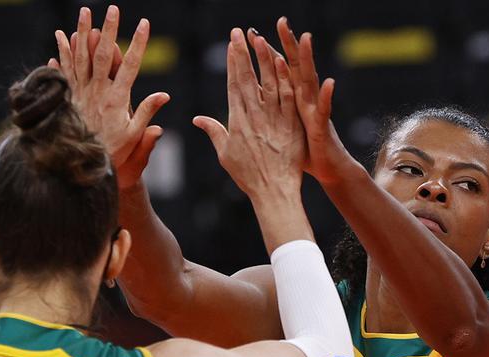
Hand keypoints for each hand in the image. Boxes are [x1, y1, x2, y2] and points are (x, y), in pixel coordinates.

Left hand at [50, 6, 169, 188]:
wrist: (82, 168)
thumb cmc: (115, 154)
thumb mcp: (135, 137)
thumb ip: (148, 114)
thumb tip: (165, 96)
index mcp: (117, 100)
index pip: (131, 66)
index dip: (138, 44)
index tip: (144, 25)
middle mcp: (97, 93)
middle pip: (103, 55)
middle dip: (109, 30)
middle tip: (113, 9)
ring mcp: (81, 93)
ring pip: (81, 57)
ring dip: (83, 33)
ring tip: (85, 13)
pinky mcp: (68, 97)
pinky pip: (64, 70)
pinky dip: (62, 52)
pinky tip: (61, 36)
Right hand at [193, 28, 304, 199]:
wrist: (274, 191)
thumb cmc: (248, 176)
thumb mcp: (225, 154)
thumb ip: (213, 132)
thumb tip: (197, 119)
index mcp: (237, 121)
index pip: (233, 85)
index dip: (232, 63)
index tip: (231, 45)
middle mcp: (255, 116)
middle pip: (248, 79)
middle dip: (243, 53)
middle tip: (239, 32)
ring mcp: (274, 119)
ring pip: (268, 83)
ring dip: (264, 59)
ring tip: (260, 39)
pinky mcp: (291, 124)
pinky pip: (288, 97)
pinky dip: (284, 79)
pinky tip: (282, 61)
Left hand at [246, 19, 356, 184]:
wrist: (327, 170)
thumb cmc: (301, 153)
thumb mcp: (279, 131)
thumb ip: (262, 115)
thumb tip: (243, 105)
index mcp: (287, 102)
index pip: (273, 72)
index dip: (262, 53)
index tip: (250, 35)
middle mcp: (301, 101)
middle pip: (293, 67)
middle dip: (286, 44)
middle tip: (280, 21)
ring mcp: (312, 111)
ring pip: (309, 81)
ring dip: (308, 60)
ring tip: (306, 38)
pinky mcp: (321, 127)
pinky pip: (324, 110)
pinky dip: (326, 97)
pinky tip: (328, 82)